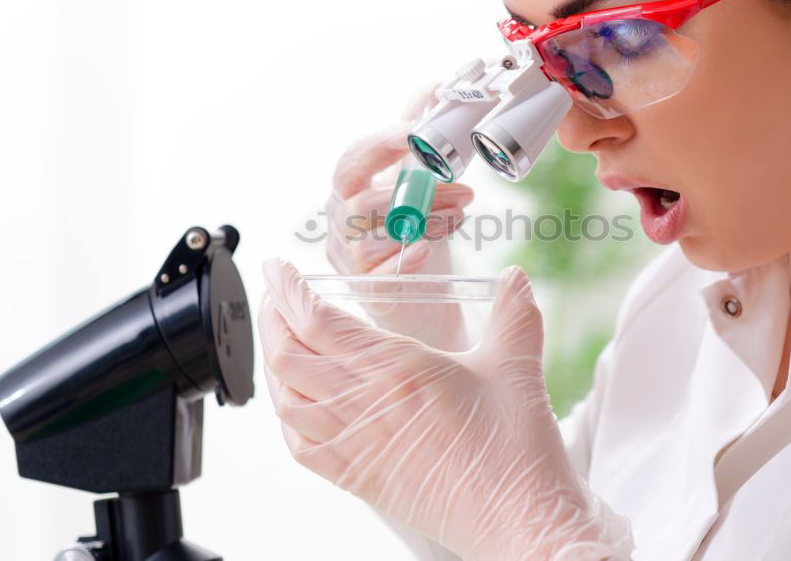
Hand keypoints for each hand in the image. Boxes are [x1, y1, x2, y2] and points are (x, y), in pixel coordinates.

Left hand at [259, 258, 632, 559]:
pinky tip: (294, 399)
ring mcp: (353, 444)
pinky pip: (297, 442)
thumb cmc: (515, 451)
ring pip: (285, 396)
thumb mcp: (516, 366)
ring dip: (274, 361)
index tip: (277, 269)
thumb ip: (513, 313)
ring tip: (282, 338)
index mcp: (396, 369)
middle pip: (288, 353)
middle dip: (273, 317)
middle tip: (276, 295)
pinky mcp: (355, 478)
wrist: (517, 520)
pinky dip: (285, 413)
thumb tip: (515, 278)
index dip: (287, 291)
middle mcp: (363, 404)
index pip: (317, 320)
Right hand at [325, 86, 473, 349]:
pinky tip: (424, 251)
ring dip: (426, 222)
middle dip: (417, 191)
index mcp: (348, 189)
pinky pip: (379, 274)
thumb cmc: (411, 233)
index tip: (416, 132)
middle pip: (363, 200)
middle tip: (463, 188)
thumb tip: (433, 87)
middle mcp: (340, 222)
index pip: (353, 160)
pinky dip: (404, 259)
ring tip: (461, 214)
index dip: (382, 144)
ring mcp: (348, 258)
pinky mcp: (365, 290)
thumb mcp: (414, 180)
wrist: (418, 296)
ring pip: (376, 236)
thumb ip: (416, 137)